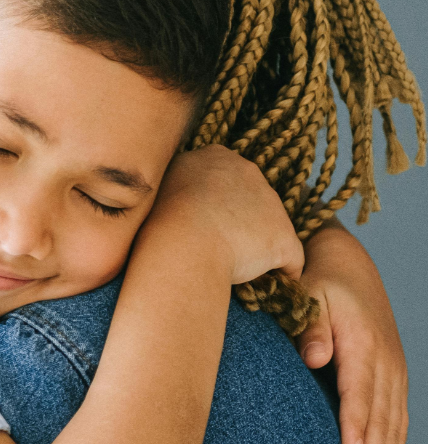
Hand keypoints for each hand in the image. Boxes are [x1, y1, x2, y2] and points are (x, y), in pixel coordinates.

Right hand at [148, 146, 303, 284]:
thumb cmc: (158, 221)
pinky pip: (288, 260)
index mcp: (216, 157)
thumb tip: (167, 198)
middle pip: (249, 200)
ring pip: (266, 230)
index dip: (212, 204)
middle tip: (212, 247)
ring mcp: (271, 204)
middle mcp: (248, 171)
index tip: (198, 223)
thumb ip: (170, 186)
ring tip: (228, 271)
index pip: (222, 179)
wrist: (182, 243)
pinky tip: (263, 287)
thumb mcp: (156, 188)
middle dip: (236, 222)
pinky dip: (278, 273)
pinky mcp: (282, 238)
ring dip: (253, 250)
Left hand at [297, 222, 406, 443]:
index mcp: (363, 344)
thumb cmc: (319, 284)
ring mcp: (394, 372)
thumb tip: (314, 356)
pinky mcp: (393, 379)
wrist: (348, 265)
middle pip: (381, 419)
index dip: (357, 424)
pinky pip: (398, 421)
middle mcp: (385, 362)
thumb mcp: (309, 295)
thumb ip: (310, 327)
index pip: (359, 392)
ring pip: (394, 427)